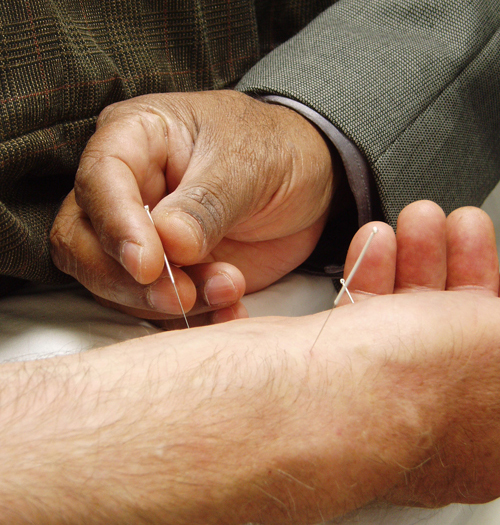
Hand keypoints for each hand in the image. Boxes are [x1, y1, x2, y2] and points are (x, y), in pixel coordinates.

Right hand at [50, 90, 334, 327]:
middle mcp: (128, 190)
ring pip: (115, 285)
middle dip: (128, 280)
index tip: (147, 264)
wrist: (306, 180)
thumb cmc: (273, 149)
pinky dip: (192, 321)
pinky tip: (230, 311)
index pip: (99, 180)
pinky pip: (157, 309)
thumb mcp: (248, 164)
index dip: (115, 225)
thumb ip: (206, 204)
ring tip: (229, 288)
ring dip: (169, 303)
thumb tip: (168, 243)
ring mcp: (144, 236)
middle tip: (183, 293)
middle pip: (83, 243)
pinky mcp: (168, 273)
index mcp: (136, 139)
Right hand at [337, 200, 499, 506]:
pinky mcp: (332, 370)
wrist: (294, 399)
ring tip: (416, 220)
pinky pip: (363, 316)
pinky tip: (375, 242)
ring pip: (406, 317)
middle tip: (457, 226)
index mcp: (483, 433)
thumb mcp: (495, 343)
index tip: (486, 261)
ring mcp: (376, 395)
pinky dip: (373, 274)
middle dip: (458, 266)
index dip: (493, 299)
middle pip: (453, 328)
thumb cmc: (407, 388)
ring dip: (415, 260)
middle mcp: (429, 419)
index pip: (495, 354)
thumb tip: (496, 314)